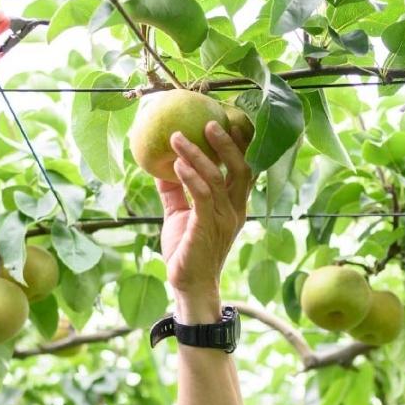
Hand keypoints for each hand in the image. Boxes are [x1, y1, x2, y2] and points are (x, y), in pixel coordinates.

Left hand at [157, 119, 252, 310]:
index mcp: (233, 204)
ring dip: (197, 154)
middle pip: (241, 167)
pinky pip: (202, 196)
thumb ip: (175, 190)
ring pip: (217, 177)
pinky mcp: (207, 227)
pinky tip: (176, 164)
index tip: (227, 120)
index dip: (240, 144)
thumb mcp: (180, 214)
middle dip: (227, 143)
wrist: (188, 284)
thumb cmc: (186, 249)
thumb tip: (161, 165)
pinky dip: (190, 177)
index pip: (244, 168)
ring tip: (177, 138)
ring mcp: (224, 218)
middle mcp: (234, 209)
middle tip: (208, 122)